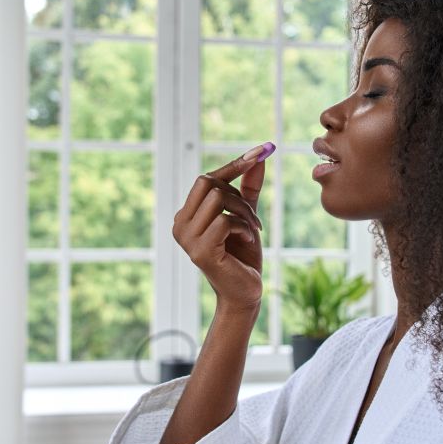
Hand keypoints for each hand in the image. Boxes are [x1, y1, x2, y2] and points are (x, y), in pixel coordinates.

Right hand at [172, 143, 272, 313]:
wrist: (245, 293)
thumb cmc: (243, 256)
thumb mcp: (246, 216)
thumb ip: (249, 188)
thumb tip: (260, 156)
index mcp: (186, 215)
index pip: (206, 178)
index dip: (234, 164)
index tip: (262, 150)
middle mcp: (180, 224)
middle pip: (209, 183)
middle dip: (238, 195)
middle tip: (253, 217)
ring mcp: (187, 238)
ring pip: (218, 198)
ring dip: (244, 212)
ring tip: (252, 230)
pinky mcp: (200, 251)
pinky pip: (225, 221)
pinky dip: (244, 228)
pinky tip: (248, 242)